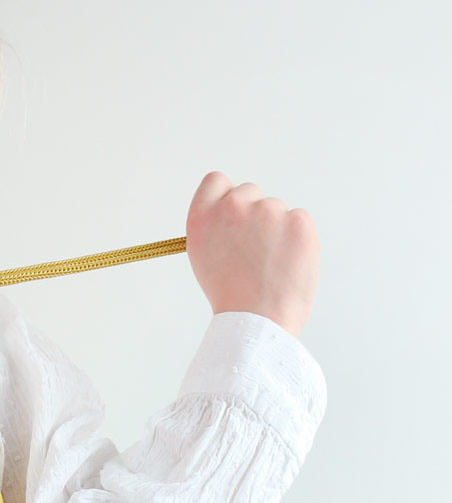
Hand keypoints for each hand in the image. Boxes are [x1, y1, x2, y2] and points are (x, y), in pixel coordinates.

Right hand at [185, 171, 319, 337]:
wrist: (257, 321)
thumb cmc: (230, 296)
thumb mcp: (205, 258)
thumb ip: (216, 227)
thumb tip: (234, 214)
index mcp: (203, 217)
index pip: (216, 181)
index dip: (225, 198)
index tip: (232, 217)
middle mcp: (233, 207)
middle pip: (250, 193)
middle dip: (254, 216)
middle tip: (252, 254)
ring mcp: (268, 211)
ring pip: (277, 210)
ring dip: (276, 231)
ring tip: (268, 266)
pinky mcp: (298, 221)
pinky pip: (299, 221)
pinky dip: (296, 240)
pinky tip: (285, 265)